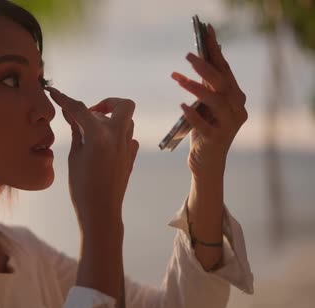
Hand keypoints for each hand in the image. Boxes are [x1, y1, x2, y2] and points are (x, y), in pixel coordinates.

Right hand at [45, 86, 137, 236]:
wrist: (101, 211)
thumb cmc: (82, 187)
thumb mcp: (74, 156)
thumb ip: (76, 131)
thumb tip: (70, 113)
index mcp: (99, 135)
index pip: (80, 109)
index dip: (65, 99)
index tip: (54, 93)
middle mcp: (118, 136)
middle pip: (121, 104)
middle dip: (106, 103)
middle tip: (90, 113)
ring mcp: (128, 146)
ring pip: (126, 119)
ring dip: (111, 118)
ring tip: (93, 130)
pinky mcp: (131, 156)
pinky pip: (127, 136)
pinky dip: (115, 135)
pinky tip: (102, 147)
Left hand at [171, 24, 247, 180]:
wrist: (207, 163)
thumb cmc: (204, 130)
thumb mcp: (206, 106)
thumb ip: (206, 86)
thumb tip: (199, 58)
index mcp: (236, 99)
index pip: (225, 71)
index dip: (216, 52)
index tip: (206, 33)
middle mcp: (237, 110)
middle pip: (222, 84)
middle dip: (205, 67)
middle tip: (188, 55)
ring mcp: (228, 126)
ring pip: (216, 102)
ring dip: (197, 88)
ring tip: (179, 79)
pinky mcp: (216, 140)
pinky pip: (204, 125)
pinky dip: (193, 114)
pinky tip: (182, 105)